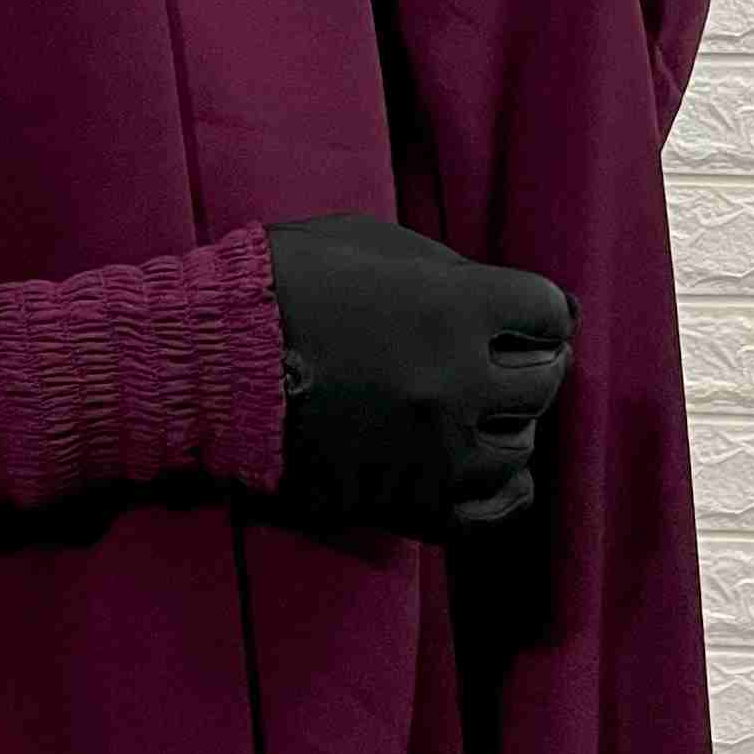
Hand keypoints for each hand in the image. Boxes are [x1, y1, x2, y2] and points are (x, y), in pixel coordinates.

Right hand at [261, 213, 576, 541]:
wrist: (204, 369)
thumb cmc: (281, 287)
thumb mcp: (370, 243)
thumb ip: (453, 269)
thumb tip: (529, 302)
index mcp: (453, 307)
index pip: (549, 311)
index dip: (535, 309)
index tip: (516, 311)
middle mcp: (457, 382)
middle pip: (544, 378)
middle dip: (528, 360)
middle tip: (499, 354)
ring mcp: (435, 451)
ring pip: (521, 445)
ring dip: (506, 421)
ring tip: (472, 405)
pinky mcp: (407, 503)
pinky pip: (490, 510)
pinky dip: (500, 486)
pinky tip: (485, 465)